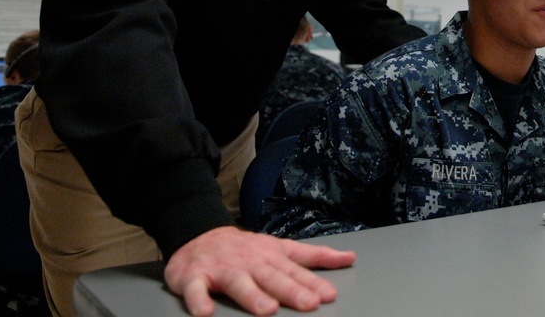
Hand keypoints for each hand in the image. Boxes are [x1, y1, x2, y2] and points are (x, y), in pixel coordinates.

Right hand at [163, 226, 355, 316]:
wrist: (199, 236)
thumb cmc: (246, 249)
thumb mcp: (282, 248)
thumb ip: (314, 256)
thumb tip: (349, 258)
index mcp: (271, 256)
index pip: (295, 272)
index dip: (312, 283)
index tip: (328, 295)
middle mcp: (250, 262)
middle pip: (272, 278)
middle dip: (291, 291)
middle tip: (308, 303)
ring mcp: (222, 269)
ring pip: (239, 283)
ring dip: (252, 297)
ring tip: (267, 310)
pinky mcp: (194, 277)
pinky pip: (196, 290)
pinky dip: (199, 301)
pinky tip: (206, 313)